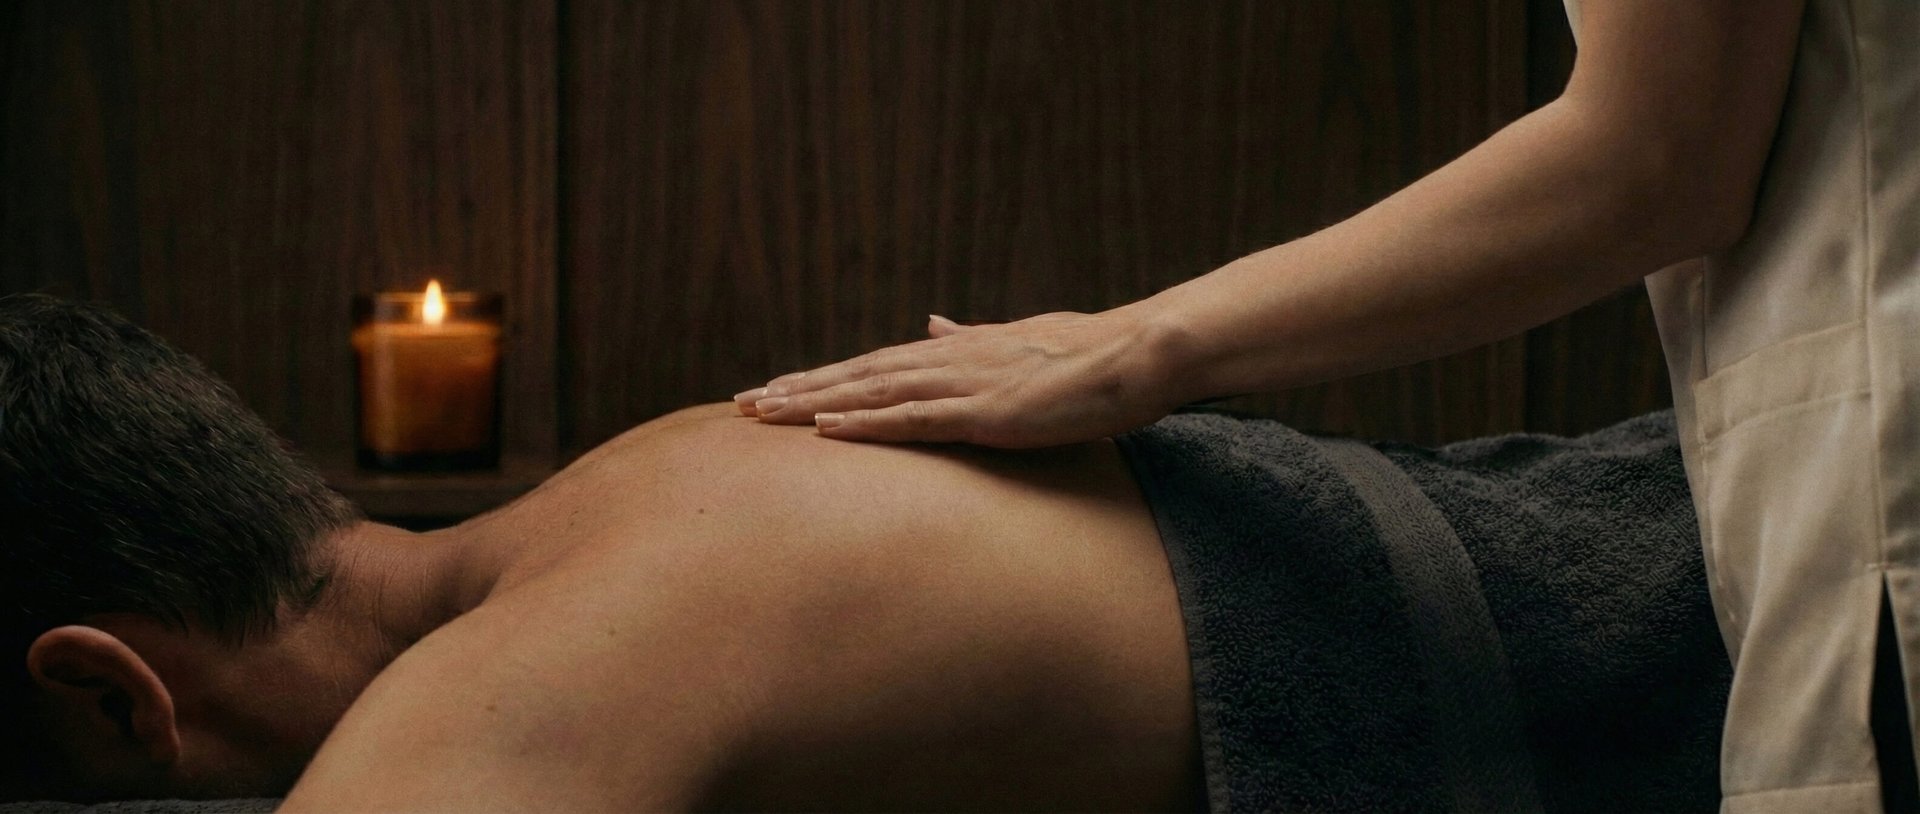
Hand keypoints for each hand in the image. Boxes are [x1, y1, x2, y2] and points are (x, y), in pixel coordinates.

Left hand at [734, 309, 1187, 447]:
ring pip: (870, 394)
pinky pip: (912, 419)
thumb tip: (931, 323)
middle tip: (741, 405)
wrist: (1135, 355)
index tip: (777, 390)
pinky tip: (825, 431)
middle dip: (796, 391)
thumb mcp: (1018, 342)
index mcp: (956, 352)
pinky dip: (864, 423)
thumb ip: (969, 337)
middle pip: (856, 376)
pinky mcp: (985, 412)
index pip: (874, 367)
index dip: (823, 379)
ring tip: (762, 415)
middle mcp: (949, 361)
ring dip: (813, 404)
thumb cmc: (1088, 356)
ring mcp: (964, 385)